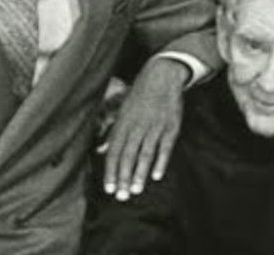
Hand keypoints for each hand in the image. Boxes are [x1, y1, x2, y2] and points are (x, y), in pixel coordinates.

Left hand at [99, 57, 188, 200]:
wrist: (162, 77)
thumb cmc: (140, 95)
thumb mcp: (122, 111)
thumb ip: (112, 132)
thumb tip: (101, 150)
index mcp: (123, 124)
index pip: (114, 152)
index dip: (111, 171)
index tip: (109, 188)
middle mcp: (137, 127)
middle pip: (128, 156)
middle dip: (124, 177)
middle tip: (122, 196)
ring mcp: (155, 127)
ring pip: (145, 154)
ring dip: (140, 173)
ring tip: (136, 190)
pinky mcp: (171, 127)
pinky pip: (165, 148)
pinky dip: (160, 162)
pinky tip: (156, 175)